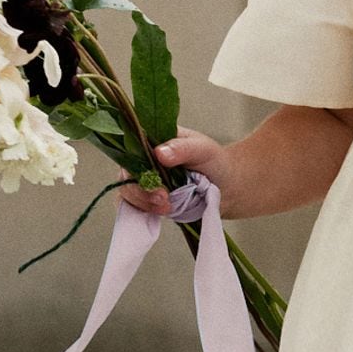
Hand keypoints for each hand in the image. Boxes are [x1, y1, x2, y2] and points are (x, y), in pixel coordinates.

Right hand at [116, 129, 232, 216]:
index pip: (131, 147)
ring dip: (143, 202)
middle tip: (163, 197)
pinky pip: (134, 206)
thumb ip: (182, 149)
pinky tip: (160, 212)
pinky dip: (142, 211)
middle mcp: (144, 159)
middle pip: (126, 173)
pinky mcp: (147, 200)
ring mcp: (144, 180)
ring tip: (167, 207)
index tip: (153, 177)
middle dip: (141, 189)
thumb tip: (159, 152)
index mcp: (153, 139)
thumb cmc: (214, 162)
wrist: (226, 187)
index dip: (136, 163)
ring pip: (128, 191)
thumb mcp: (203, 149)